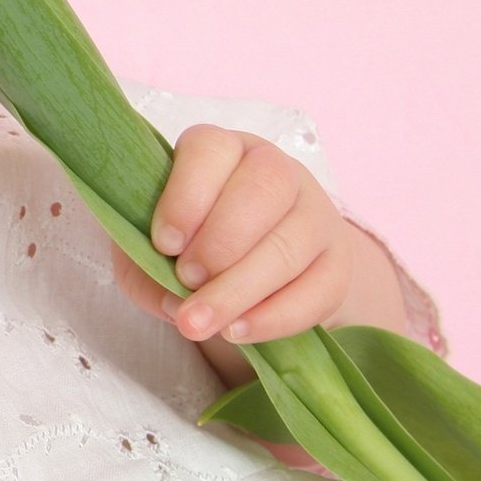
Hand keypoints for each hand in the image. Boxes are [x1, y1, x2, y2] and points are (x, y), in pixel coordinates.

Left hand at [111, 125, 354, 346]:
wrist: (240, 269)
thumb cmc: (183, 245)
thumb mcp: (145, 248)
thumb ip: (143, 267)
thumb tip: (172, 300)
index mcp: (222, 151)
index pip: (211, 149)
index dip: (186, 196)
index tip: (164, 243)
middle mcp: (276, 170)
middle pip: (264, 189)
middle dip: (220, 243)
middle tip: (186, 279)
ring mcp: (315, 214)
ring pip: (291, 244)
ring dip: (240, 289)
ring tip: (198, 323)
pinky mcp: (337, 262)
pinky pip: (319, 289)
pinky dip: (274, 316)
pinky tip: (237, 331)